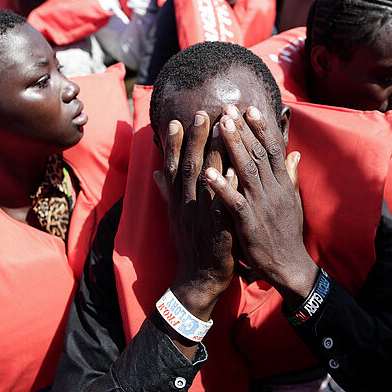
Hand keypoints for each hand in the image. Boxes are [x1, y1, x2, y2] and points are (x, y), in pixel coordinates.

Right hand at [154, 112, 235, 321]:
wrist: (198, 278)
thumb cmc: (191, 244)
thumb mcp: (175, 217)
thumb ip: (168, 192)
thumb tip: (157, 172)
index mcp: (177, 200)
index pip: (173, 166)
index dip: (173, 143)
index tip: (177, 120)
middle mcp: (186, 204)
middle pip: (189, 166)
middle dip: (195, 139)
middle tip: (202, 113)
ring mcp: (201, 216)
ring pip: (206, 180)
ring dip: (213, 153)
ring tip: (221, 129)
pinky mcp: (218, 228)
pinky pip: (222, 203)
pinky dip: (228, 186)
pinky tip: (235, 168)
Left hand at [205, 105, 318, 309]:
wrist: (288, 265)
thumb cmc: (286, 232)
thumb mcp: (292, 201)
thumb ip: (289, 176)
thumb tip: (294, 153)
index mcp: (282, 184)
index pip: (273, 149)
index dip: (261, 128)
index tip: (250, 109)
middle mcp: (274, 190)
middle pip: (258, 153)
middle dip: (243, 130)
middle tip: (229, 108)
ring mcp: (262, 206)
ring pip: (247, 170)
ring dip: (233, 147)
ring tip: (219, 126)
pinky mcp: (249, 223)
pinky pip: (234, 202)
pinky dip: (222, 187)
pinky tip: (208, 173)